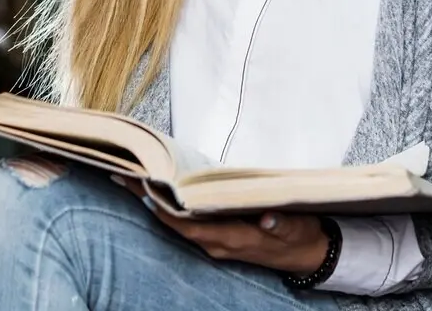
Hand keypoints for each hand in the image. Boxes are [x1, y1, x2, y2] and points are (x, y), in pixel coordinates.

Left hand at [112, 177, 331, 274]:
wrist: (308, 254)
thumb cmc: (300, 235)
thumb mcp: (296, 228)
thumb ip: (281, 224)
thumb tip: (267, 219)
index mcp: (232, 240)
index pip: (187, 226)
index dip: (164, 209)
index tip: (143, 188)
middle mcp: (217, 245)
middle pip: (173, 224)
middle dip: (148, 202)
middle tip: (123, 176)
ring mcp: (216, 243)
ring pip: (177, 224)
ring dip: (155, 204)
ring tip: (132, 180)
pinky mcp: (218, 238)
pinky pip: (186, 224)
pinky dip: (169, 208)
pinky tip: (158, 192)